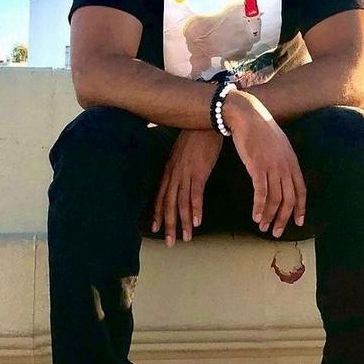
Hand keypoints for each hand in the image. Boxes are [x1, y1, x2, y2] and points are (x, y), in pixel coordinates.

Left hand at [152, 129, 223, 246]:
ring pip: (181, 203)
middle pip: (169, 204)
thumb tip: (183, 174)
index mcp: (170, 170)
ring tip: (185, 238)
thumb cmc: (197, 135)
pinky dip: (196, 209)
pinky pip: (196, 194)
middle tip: (170, 242)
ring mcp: (186, 174)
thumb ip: (181, 164)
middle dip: (169, 224)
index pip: (161, 196)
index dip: (159, 213)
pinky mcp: (199, 172)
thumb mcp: (183, 151)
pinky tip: (197, 222)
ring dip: (184, 222)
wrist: (205, 121)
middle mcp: (175, 174)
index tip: (157, 228)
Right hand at [222, 90, 305, 237]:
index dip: (300, 208)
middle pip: (288, 199)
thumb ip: (283, 161)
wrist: (248, 116)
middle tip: (276, 232)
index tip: (298, 222)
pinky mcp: (257, 166)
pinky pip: (261, 192)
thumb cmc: (260, 130)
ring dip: (268, 216)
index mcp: (292, 162)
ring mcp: (272, 167)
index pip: (301, 190)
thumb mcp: (279, 146)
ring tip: (262, 227)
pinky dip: (258, 206)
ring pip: (274, 198)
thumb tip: (282, 175)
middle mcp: (285, 166)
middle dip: (283, 218)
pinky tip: (255, 216)